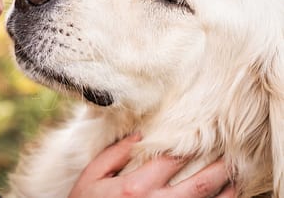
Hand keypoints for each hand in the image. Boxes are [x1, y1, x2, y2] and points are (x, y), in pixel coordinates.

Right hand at [68, 134, 234, 197]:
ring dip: (225, 192)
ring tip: (236, 178)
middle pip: (198, 185)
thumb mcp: (91, 177)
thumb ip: (113, 154)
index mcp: (134, 186)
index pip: (170, 160)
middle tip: (233, 156)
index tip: (202, 135)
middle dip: (219, 169)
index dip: (189, 146)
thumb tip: (138, 135)